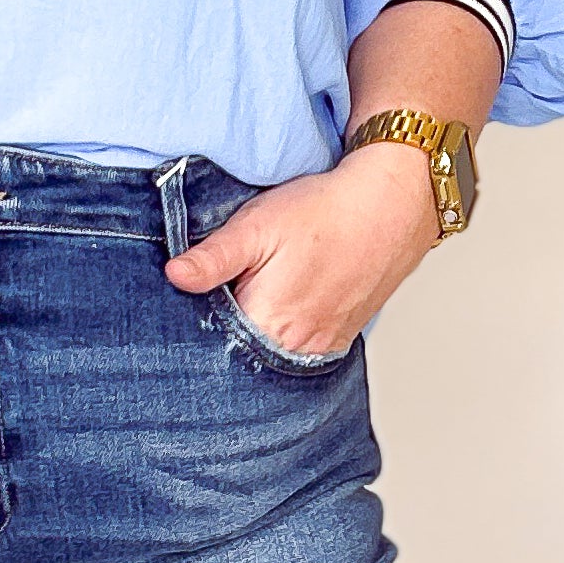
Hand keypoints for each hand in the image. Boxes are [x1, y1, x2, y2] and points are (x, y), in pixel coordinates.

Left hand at [163, 140, 439, 354]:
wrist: (389, 206)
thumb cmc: (323, 212)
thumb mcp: (256, 226)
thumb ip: (213, 258)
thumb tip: (174, 276)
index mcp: (266, 323)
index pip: (212, 344)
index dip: (195, 327)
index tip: (187, 311)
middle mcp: (293, 347)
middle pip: (240, 355)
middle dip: (224, 336)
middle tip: (224, 301)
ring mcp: (319, 348)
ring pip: (269, 356)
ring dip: (255, 338)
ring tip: (255, 303)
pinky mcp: (336, 342)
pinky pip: (297, 353)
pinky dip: (282, 339)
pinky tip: (281, 312)